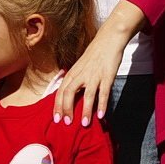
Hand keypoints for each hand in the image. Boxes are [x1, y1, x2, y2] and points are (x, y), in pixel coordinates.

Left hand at [52, 1, 143, 124]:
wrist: (108, 39)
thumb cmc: (94, 54)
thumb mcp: (81, 66)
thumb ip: (76, 80)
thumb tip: (70, 96)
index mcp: (73, 72)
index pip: (61, 91)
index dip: (58, 105)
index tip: (56, 118)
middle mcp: (81, 74)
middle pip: (69, 93)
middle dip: (66, 109)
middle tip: (66, 123)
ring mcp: (94, 75)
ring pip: (87, 95)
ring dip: (85, 110)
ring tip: (85, 124)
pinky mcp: (107, 75)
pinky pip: (104, 92)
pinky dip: (102, 104)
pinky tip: (101, 115)